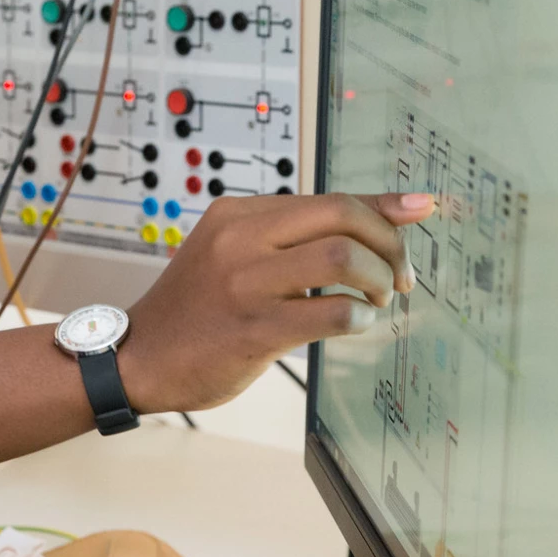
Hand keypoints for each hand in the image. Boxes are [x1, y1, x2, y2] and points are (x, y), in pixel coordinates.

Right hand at [117, 192, 435, 414]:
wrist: (138, 358)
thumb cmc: (197, 309)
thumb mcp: (236, 252)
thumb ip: (300, 233)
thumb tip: (397, 208)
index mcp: (237, 214)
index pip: (331, 197)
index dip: (385, 209)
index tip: (419, 216)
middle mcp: (240, 240)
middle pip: (343, 217)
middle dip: (389, 245)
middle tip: (396, 277)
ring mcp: (246, 284)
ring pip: (345, 260)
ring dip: (378, 281)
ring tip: (374, 301)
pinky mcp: (254, 329)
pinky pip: (332, 313)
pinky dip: (359, 318)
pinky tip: (353, 325)